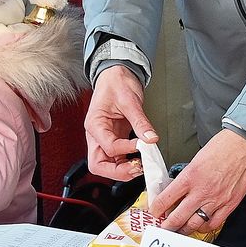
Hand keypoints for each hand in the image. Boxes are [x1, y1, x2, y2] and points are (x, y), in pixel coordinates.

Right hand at [85, 65, 156, 179]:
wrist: (117, 75)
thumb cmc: (117, 83)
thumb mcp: (130, 100)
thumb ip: (140, 121)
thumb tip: (151, 138)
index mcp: (95, 124)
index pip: (107, 146)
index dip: (125, 149)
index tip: (141, 145)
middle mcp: (97, 135)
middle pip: (98, 165)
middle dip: (117, 171)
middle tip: (137, 168)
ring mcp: (104, 139)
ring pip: (107, 165)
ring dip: (123, 170)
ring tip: (141, 166)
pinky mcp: (115, 139)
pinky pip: (118, 158)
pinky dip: (128, 163)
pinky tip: (140, 160)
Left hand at [151, 130, 245, 235]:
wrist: (244, 145)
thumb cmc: (222, 147)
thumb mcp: (196, 160)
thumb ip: (187, 177)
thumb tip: (178, 191)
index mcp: (189, 177)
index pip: (165, 200)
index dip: (156, 209)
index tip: (154, 211)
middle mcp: (201, 191)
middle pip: (177, 218)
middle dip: (166, 226)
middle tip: (163, 227)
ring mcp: (215, 200)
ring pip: (194, 224)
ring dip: (183, 229)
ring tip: (179, 230)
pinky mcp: (229, 204)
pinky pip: (213, 224)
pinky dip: (204, 228)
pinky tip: (200, 225)